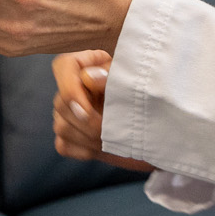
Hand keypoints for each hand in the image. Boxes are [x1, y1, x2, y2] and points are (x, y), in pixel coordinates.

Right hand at [52, 51, 155, 171]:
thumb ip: (111, 78)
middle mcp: (73, 88)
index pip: (64, 66)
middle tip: (110, 129)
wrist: (154, 130)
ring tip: (112, 139)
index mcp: (88, 65)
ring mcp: (66, 113)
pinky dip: (84, 150)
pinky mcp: (67, 137)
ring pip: (61, 127)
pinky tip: (102, 147)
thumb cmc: (145, 100)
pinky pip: (63, 145)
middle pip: (61, 102)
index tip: (85, 109)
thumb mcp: (135, 84)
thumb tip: (88, 77)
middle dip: (87, 122)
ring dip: (89, 138)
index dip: (69, 88)